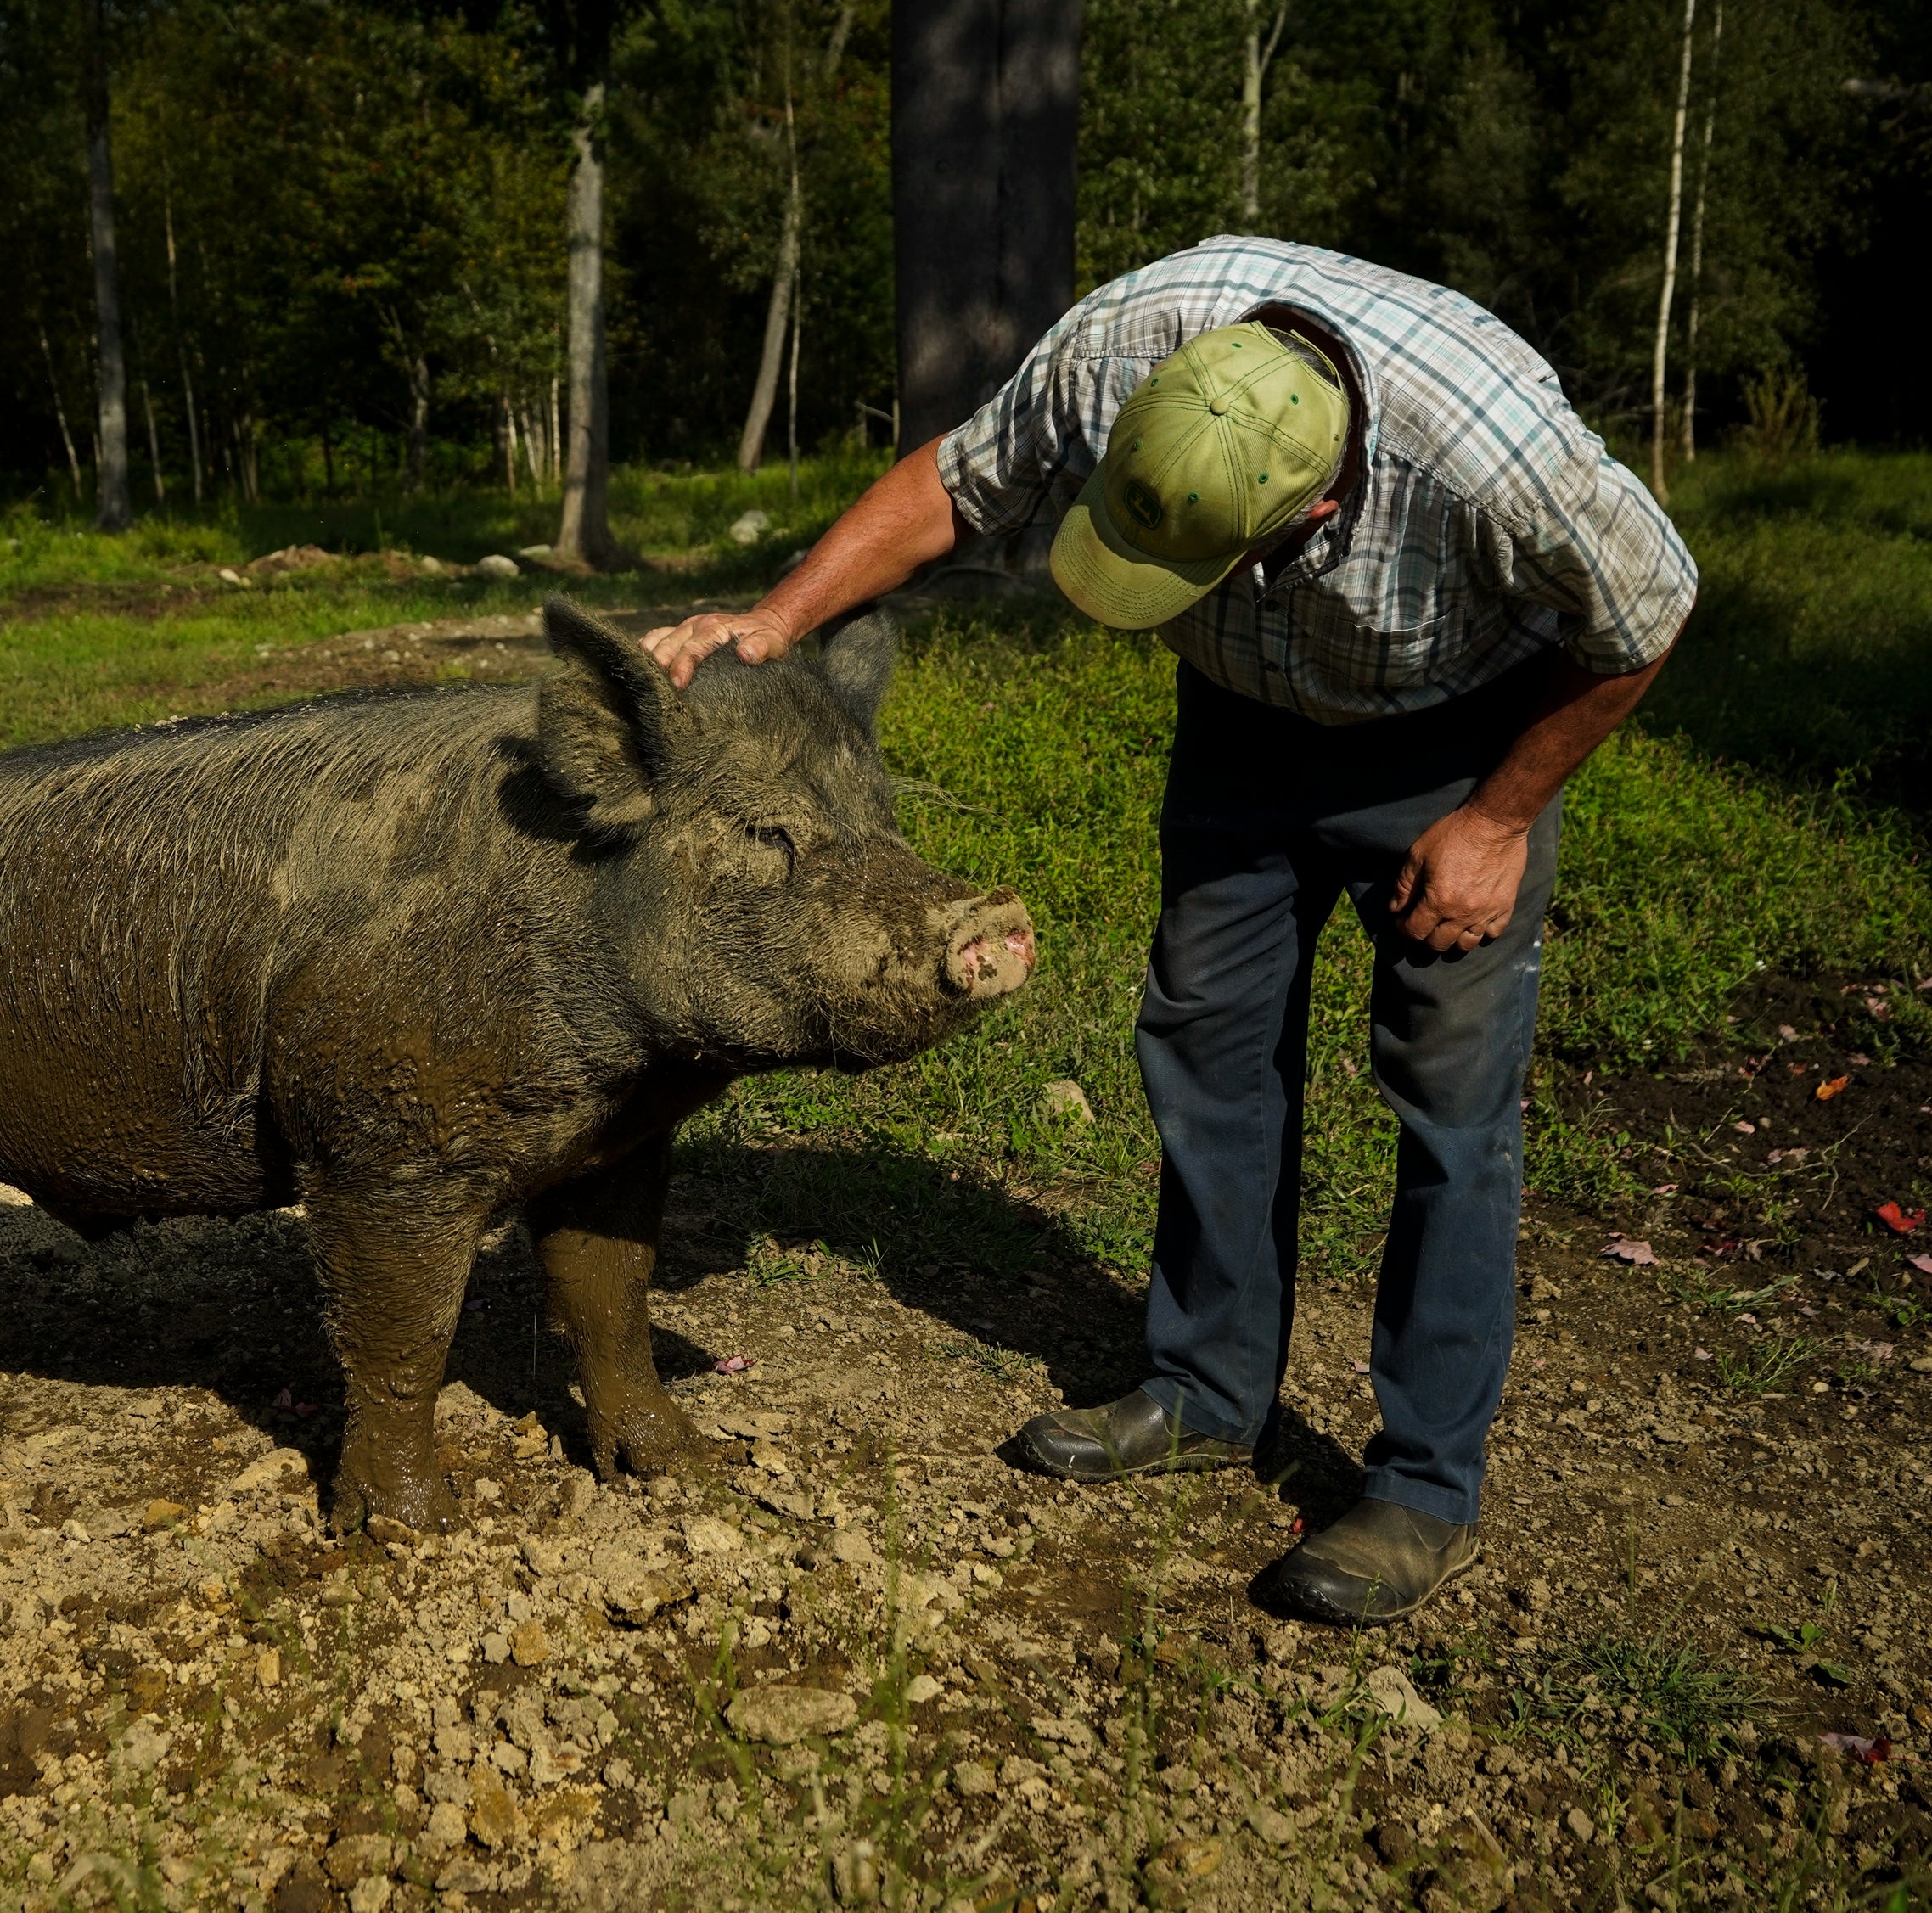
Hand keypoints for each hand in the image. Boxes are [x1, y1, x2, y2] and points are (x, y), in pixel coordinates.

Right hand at [639, 605, 795, 687]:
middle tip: (654, 691)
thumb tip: (745, 654)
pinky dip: (645, 652)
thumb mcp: (774, 642)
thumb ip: (762, 647)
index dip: (681, 666)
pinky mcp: (679, 633)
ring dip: (648, 660)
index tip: (676, 685)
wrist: (764, 625)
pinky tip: (641, 671)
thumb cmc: (768, 638)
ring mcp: (685, 627)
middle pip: (667, 644)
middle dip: (658, 667)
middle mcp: (695, 624)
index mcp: (715, 627)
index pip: (692, 648)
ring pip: (656, 640)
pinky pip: (655, 638)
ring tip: (642, 683)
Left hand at [1389, 806, 1530, 952]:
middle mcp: (1463, 913)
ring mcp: (1486, 912)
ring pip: (1466, 944)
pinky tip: (1474, 922)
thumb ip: (1404, 885)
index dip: (1404, 929)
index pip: (1416, 931)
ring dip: (1452, 940)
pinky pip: (1493, 933)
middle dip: (1425, 937)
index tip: (1402, 921)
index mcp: (1439, 901)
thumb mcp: (1419, 854)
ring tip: (1447, 927)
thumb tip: (1395, 908)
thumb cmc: (1454, 835)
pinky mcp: (1505, 906)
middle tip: (1423, 924)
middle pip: (1439, 943)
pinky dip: (1481, 933)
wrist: (1494, 823)